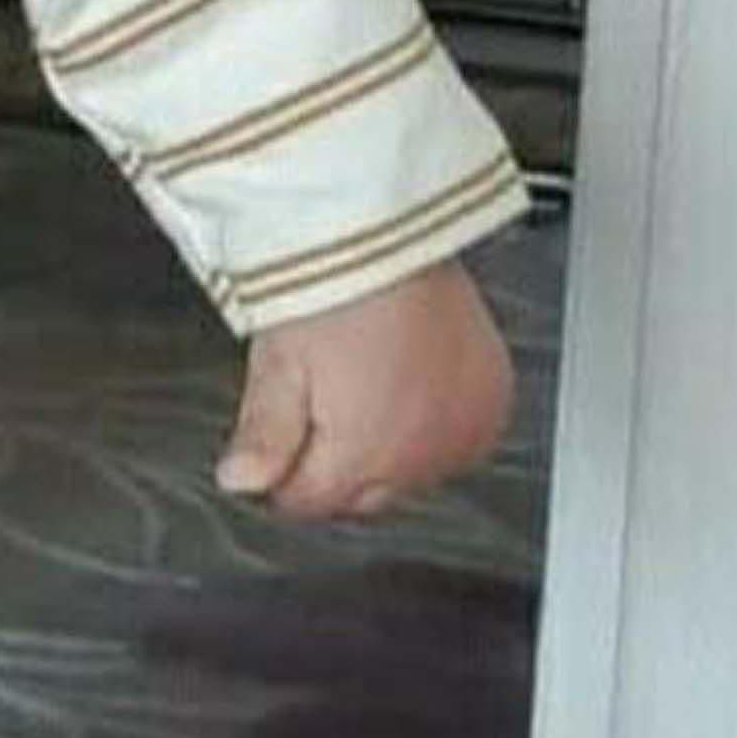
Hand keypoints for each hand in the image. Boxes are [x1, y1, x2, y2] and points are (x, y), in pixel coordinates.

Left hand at [217, 262, 513, 521]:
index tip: (270, 450)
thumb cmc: (335, 288)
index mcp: (367, 452)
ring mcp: (467, 426)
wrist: (395, 234)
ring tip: (362, 387)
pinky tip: (406, 389)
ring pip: (414, 474)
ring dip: (388, 450)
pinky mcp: (494, 399)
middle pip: (363, 495)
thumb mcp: (277, 366)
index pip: (310, 502)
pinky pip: (460, 442)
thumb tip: (242, 483)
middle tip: (313, 405)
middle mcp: (426, 450)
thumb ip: (263, 436)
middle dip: (333, 466)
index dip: (280, 478)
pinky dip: (434, 427)